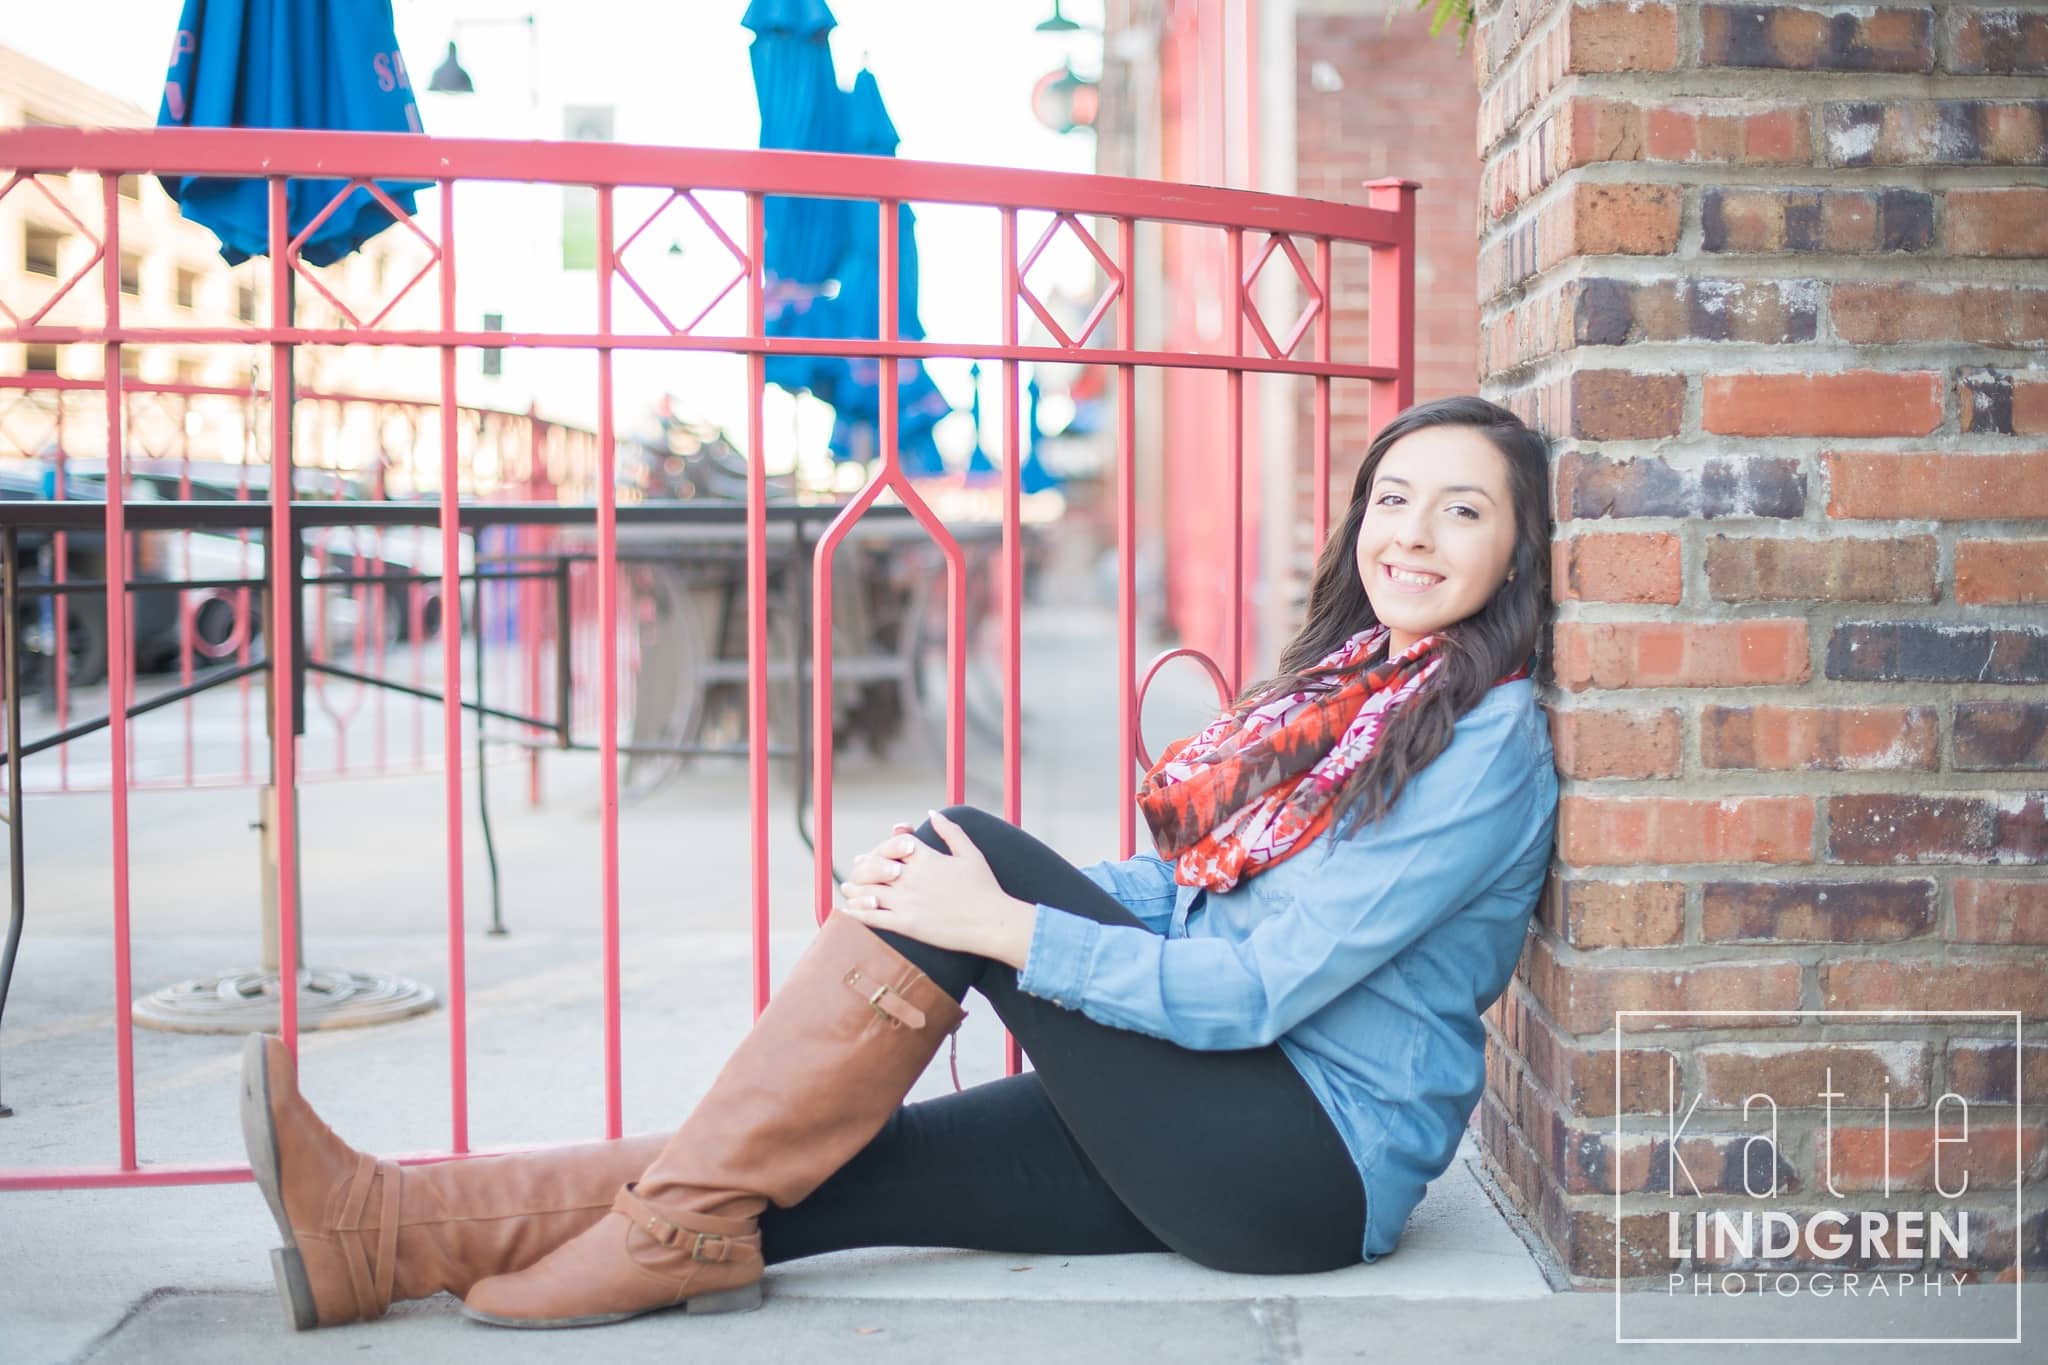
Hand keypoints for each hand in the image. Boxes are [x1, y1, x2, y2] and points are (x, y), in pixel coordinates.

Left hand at [839, 810, 1036, 967]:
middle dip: (863, 867)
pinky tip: (848, 911)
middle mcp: (912, 878)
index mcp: (926, 858)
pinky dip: (857, 913)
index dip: (883, 847)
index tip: (876, 852)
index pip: (893, 845)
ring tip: (847, 889)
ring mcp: (907, 901)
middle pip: (875, 866)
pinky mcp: (907, 924)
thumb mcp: (971, 853)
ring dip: (854, 889)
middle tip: (855, 870)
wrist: (992, 922)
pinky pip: (873, 918)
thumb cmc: (985, 888)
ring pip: (869, 892)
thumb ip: (950, 831)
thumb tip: (932, 812)